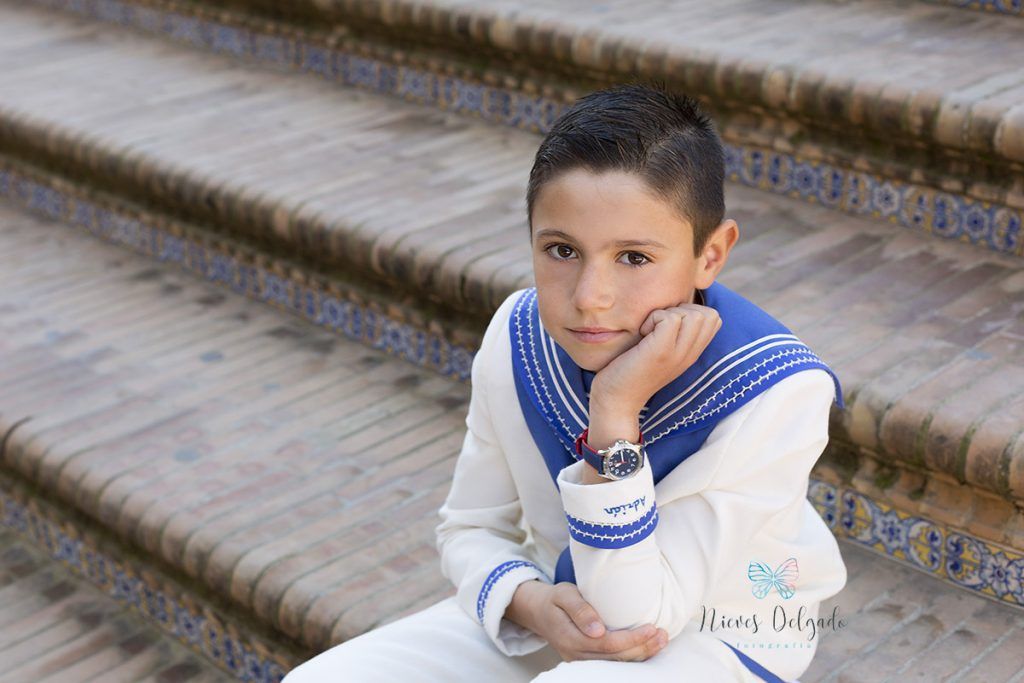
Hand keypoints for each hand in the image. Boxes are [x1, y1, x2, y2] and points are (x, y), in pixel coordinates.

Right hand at [507, 580, 667, 661]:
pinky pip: (613, 664)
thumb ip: (580, 610)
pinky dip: (633, 656)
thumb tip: (597, 630)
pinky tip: (648, 647)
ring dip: (641, 654)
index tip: (651, 628)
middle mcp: (576, 655)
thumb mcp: (563, 594)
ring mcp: (581, 661)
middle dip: (642, 648)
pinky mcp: (588, 661)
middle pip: (615, 658)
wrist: (539, 612)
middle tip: (663, 634)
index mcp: (570, 638)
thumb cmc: (555, 599)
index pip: (607, 645)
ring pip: (616, 664)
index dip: (631, 639)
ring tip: (661, 641)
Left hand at [591, 300, 720, 415]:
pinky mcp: (661, 352)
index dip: (691, 310)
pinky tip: (641, 334)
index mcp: (691, 353)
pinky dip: (653, 318)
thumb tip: (672, 305)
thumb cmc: (629, 371)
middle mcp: (690, 354)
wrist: (615, 400)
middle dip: (682, 309)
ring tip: (650, 331)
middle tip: (658, 327)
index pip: (713, 318)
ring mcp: (678, 354)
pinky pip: (670, 318)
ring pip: (694, 314)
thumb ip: (672, 333)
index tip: (667, 324)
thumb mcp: (659, 351)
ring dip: (668, 313)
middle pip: (709, 314)